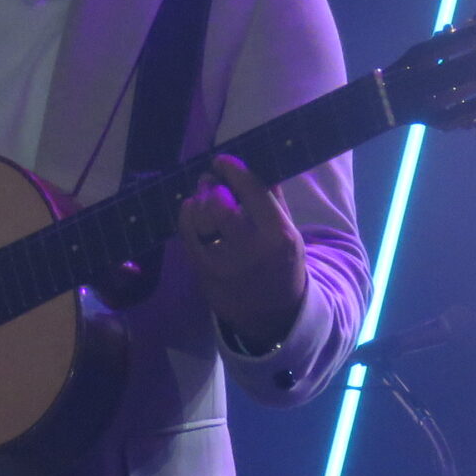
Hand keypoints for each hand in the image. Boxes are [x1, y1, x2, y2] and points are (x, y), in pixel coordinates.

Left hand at [176, 154, 306, 349]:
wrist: (274, 314)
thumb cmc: (280, 262)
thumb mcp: (289, 232)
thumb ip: (272, 199)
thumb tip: (252, 162)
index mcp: (279, 234)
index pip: (252, 190)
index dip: (233, 169)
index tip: (222, 161)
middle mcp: (252, 249)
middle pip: (220, 204)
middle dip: (211, 186)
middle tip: (209, 180)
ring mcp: (225, 263)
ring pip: (200, 219)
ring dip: (197, 200)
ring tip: (202, 196)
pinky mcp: (205, 272)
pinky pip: (187, 235)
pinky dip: (187, 216)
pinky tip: (191, 210)